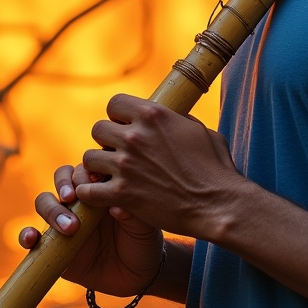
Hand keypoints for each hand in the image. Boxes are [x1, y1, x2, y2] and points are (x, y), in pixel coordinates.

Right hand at [19, 161, 163, 296]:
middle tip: (74, 198)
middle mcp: (79, 201)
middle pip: (61, 178)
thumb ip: (132, 213)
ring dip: (51, 209)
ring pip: (44, 202)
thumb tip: (116, 206)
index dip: (84, 172)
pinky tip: (32, 239)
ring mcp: (64, 222)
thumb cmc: (143, 240)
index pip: (84, 168)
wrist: (139, 274)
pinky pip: (32, 238)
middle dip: (64, 184)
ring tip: (70, 227)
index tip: (94, 180)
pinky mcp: (53, 248)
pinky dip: (26, 235)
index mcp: (100, 187)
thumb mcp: (145, 225)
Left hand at [76, 93, 244, 241]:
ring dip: (99, 166)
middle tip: (119, 153)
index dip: (118, 115)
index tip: (125, 126)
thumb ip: (176, 120)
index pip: (115, 103)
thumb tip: (169, 115)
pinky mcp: (122, 194)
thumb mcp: (199, 129)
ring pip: (90, 158)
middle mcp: (136, 136)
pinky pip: (89, 190)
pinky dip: (91, 193)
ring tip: (110, 175)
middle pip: (98, 129)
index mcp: (154, 114)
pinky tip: (101, 195)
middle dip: (107, 141)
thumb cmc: (215, 167)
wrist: (218, 204)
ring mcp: (126, 165)